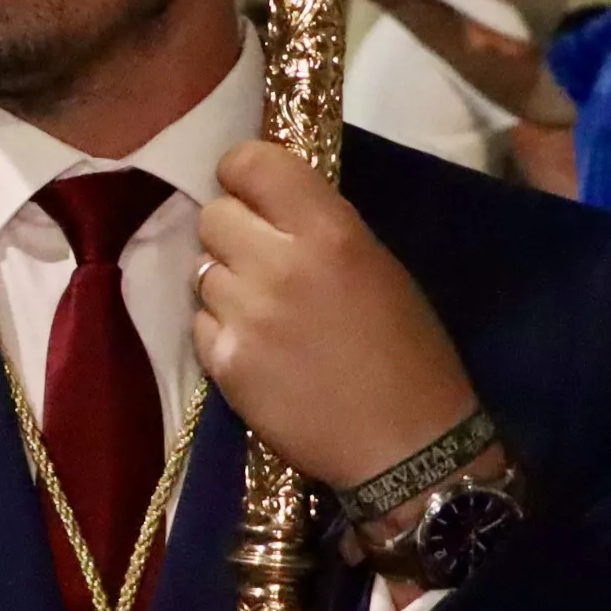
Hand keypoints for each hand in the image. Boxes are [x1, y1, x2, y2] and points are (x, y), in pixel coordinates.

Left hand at [192, 141, 479, 491]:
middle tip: (262, 259)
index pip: (251, 164)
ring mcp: (245, 315)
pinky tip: (259, 349)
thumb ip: (321, 232)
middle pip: (213, 215)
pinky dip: (221, 330)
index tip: (249, 189)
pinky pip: (200, 322)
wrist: (406, 446)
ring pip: (201, 271)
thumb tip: (270, 209)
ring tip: (268, 312)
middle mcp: (279, 265)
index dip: (242, 172)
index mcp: (331, 233)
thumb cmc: (409, 354)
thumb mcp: (380, 269)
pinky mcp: (223, 361)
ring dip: (226, 284)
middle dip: (233, 232)